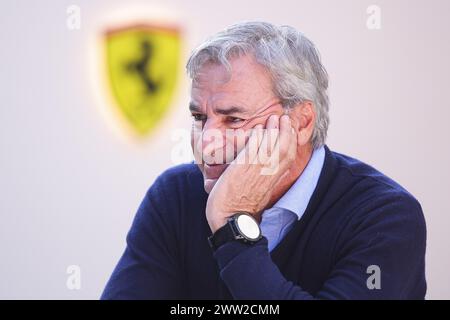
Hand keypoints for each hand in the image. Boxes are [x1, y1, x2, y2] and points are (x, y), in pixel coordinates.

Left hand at [205, 114, 297, 232]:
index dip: (292, 141)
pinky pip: (254, 148)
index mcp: (274, 180)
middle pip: (285, 148)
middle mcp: (269, 174)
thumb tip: (271, 174)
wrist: (230, 220)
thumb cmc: (240, 208)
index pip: (289, 157)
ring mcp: (256, 170)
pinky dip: (258, 135)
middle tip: (285, 117)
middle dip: (287, 130)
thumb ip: (265, 180)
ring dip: (274, 128)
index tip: (290, 129)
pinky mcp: (243, 168)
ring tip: (273, 117)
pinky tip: (258, 127)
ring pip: (271, 145)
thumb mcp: (260, 192)